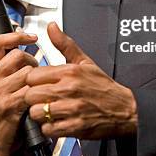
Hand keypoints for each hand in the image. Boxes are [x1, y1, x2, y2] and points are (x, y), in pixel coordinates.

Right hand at [0, 31, 38, 155]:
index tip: (31, 36)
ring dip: (36, 77)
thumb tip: (17, 44)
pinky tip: (36, 95)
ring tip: (35, 85)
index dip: (16, 36)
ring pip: (27, 71)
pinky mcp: (8, 105)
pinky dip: (37, 91)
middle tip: (34, 71)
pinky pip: (30, 89)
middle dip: (31, 61)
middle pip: (17, 55)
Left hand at [25, 23, 137, 138]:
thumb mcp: (85, 61)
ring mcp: (71, 109)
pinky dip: (49, 128)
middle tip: (41, 98)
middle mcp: (68, 89)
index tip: (38, 84)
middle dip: (32, 98)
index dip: (32, 81)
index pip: (32, 75)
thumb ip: (64, 44)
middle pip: (30, 95)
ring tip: (48, 111)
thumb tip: (51, 26)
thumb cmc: (103, 86)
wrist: (125, 109)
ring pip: (36, 113)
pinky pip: (48, 129)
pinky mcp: (75, 127)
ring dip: (39, 114)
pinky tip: (55, 122)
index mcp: (69, 72)